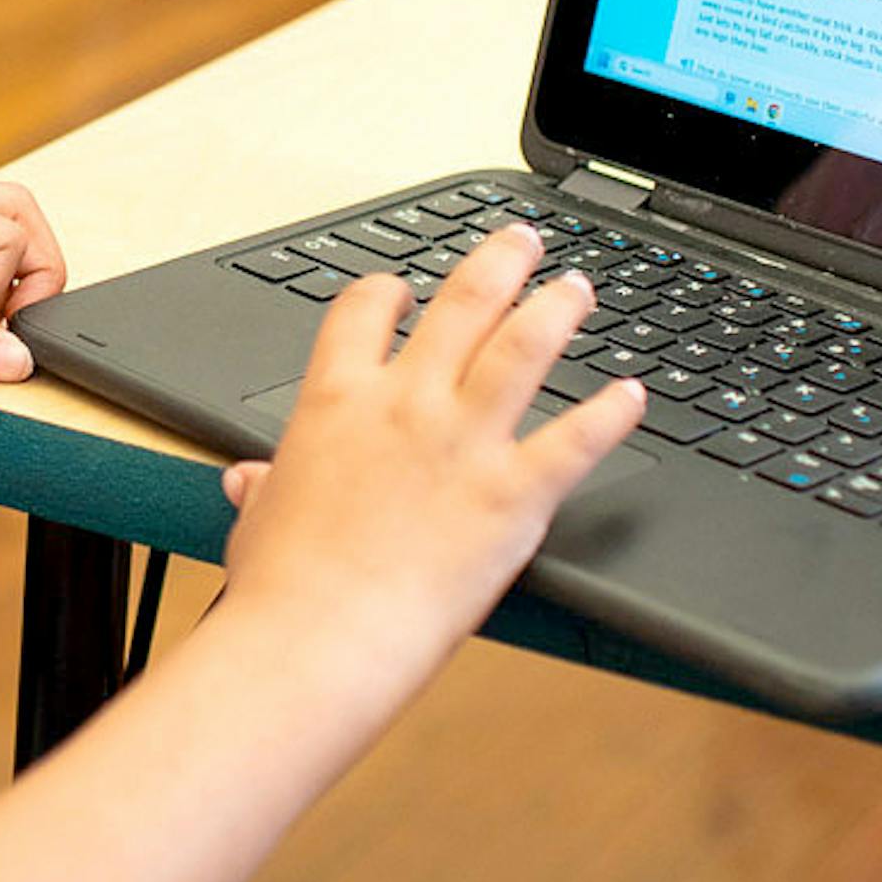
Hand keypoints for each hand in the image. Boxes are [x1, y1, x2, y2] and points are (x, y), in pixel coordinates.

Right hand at [212, 224, 642, 698]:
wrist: (318, 638)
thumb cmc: (283, 586)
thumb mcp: (261, 519)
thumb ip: (266, 487)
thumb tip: (250, 481)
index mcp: (338, 400)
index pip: (364, 311)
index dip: (388, 290)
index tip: (405, 290)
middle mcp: (406, 403)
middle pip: (462, 304)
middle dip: (499, 263)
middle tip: (520, 243)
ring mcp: (464, 442)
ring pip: (525, 346)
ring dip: (557, 308)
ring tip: (577, 287)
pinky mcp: (514, 494)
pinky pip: (577, 440)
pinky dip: (612, 413)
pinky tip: (632, 395)